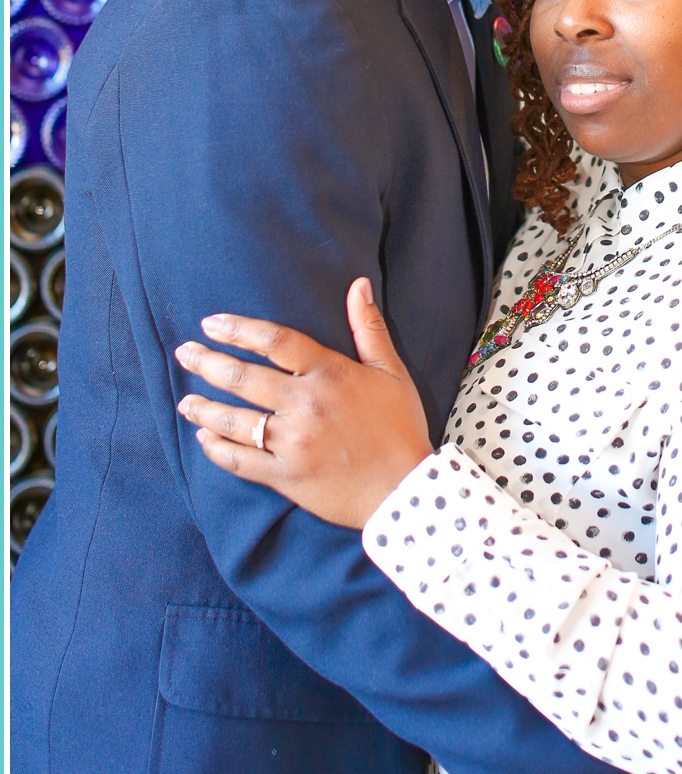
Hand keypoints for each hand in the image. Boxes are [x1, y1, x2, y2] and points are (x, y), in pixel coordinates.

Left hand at [176, 281, 432, 528]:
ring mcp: (292, 442)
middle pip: (243, 377)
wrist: (404, 489)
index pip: (274, 342)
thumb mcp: (391, 371)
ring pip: (234, 420)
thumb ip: (369, 327)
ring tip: (185, 400)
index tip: (211, 323)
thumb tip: (359, 284)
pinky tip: (203, 438)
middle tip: (184, 353)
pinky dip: (216, 449)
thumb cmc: (399, 427)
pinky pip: (240, 460)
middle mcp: (305, 404)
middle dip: (207, 363)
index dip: (238, 329)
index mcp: (329, 374)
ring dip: (204, 408)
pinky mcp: (285, 476)